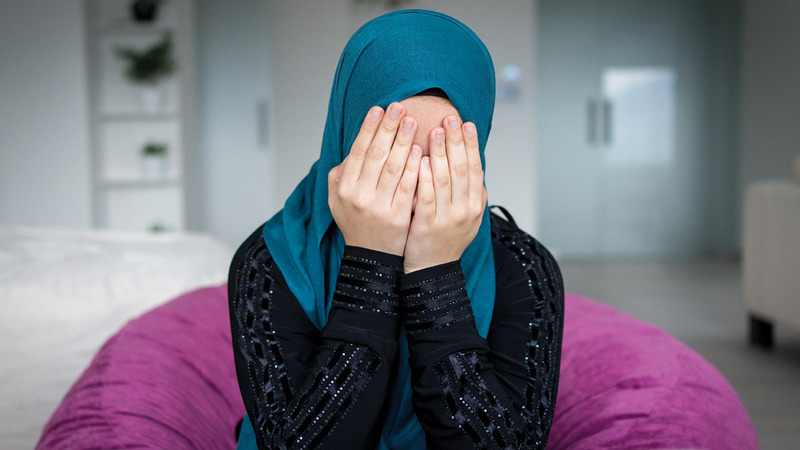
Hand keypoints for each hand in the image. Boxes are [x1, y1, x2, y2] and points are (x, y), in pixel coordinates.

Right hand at [328, 103, 422, 255]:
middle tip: (399, 107)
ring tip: (412, 121)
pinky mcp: (397, 216)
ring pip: (393, 167)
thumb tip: (353, 148)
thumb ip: (341, 174)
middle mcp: (359, 195)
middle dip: (388, 128)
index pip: (358, 151)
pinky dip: (414, 167)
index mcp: (345, 187)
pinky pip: (407, 186)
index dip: (368, 128)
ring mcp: (378, 206)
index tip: (379, 109)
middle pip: (376, 154)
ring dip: (403, 141)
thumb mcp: (338, 200)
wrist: (371, 258)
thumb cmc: (357, 223)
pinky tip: (420, 150)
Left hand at [403, 116, 486, 272]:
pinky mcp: (428, 226)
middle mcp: (465, 210)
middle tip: (450, 117)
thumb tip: (474, 165)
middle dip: (456, 141)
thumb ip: (469, 192)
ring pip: (445, 180)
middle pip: (461, 168)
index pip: (474, 167)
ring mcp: (447, 218)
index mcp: (474, 204)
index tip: (466, 123)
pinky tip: (420, 160)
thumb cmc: (444, 240)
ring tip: (435, 131)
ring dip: (441, 153)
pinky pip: (427, 198)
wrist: (432, 271)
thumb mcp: (466, 217)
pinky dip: (424, 178)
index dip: (471, 144)